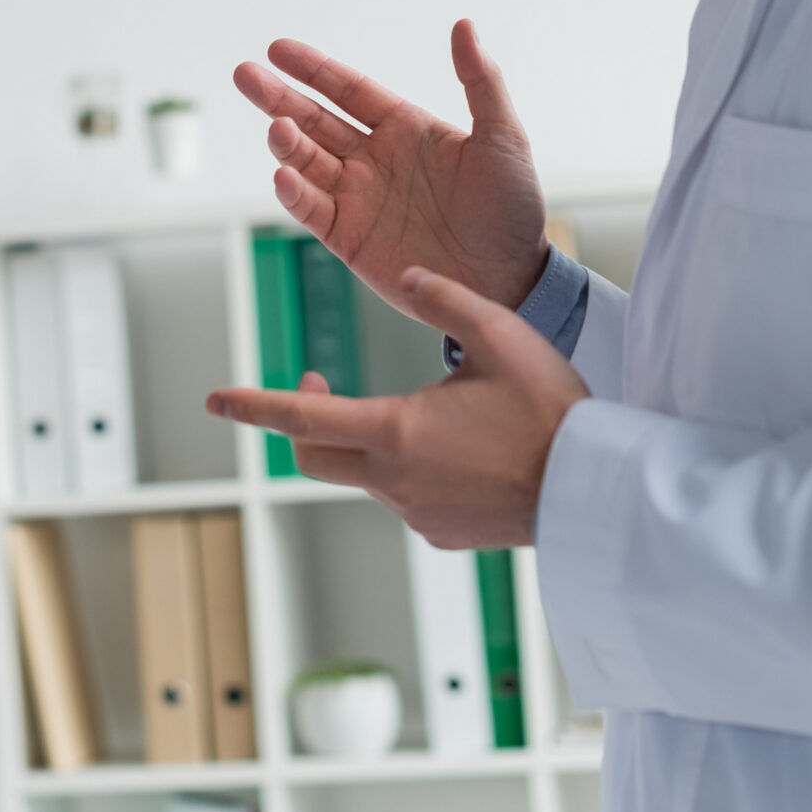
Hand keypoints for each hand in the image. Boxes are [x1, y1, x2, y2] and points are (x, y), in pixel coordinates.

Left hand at [207, 267, 590, 548]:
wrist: (597, 492)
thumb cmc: (551, 412)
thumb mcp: (500, 334)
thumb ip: (444, 300)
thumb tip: (405, 277)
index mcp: (396, 432)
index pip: (301, 421)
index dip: (253, 406)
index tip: (214, 400)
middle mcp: (395, 481)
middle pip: (315, 456)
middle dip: (301, 421)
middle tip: (317, 386)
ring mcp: (416, 514)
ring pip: (366, 474)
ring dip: (371, 440)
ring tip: (431, 410)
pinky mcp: (442, 534)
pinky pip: (405, 498)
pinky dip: (410, 469)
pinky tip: (459, 450)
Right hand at [234, 21, 548, 308]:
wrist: (510, 281)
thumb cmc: (513, 208)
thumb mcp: (503, 137)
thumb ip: (481, 81)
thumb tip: (464, 25)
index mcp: (404, 129)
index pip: (348, 90)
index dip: (313, 69)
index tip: (277, 49)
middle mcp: (373, 159)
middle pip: (314, 120)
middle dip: (278, 98)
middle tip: (245, 75)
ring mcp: (358, 198)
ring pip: (307, 162)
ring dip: (287, 144)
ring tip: (277, 129)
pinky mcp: (350, 239)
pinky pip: (312, 210)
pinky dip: (294, 193)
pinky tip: (285, 176)